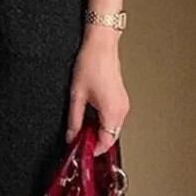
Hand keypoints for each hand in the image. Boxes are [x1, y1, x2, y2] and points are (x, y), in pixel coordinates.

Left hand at [65, 28, 129, 155]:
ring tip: (82, 124)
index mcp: (112, 112)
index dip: (91, 150)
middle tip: (77, 138)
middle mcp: (121, 110)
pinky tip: (90, 114)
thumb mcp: (76, 95)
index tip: (79, 150)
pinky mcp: (121, 98)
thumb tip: (71, 137)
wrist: (101, 44)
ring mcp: (123, 104)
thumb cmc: (91, 63)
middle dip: (94, 141)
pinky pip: (114, 117)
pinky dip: (103, 121)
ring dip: (98, 130)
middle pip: (110, 137)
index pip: (105, 143)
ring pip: (112, 128)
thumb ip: (74, 120)